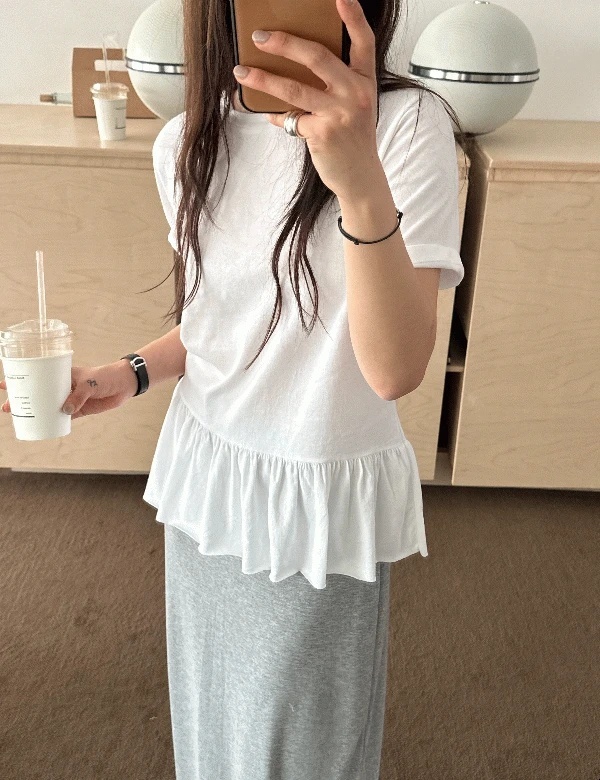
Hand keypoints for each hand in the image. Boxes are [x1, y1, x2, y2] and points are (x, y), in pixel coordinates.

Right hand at [1, 361, 137, 418]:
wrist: (124, 384)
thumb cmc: (105, 376)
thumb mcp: (89, 383)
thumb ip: (77, 396)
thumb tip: (64, 411)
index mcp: (61, 374)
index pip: (37, 375)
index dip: (20, 379)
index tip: (4, 384)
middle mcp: (62, 386)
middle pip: (37, 393)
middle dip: (22, 399)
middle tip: (7, 408)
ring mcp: (69, 398)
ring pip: (47, 406)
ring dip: (35, 413)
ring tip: (19, 419)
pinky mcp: (79, 410)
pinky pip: (62, 417)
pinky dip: (53, 422)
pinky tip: (42, 427)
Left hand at [233, 0, 381, 202]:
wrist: (360, 177)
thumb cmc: (352, 139)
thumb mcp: (352, 106)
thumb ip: (332, 86)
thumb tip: (290, 70)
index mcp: (364, 81)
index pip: (363, 42)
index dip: (353, 17)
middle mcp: (355, 93)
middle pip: (317, 57)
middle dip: (285, 43)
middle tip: (260, 37)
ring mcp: (339, 113)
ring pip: (294, 88)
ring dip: (263, 79)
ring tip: (242, 71)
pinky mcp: (322, 132)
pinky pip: (290, 118)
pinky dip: (276, 116)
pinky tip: (268, 114)